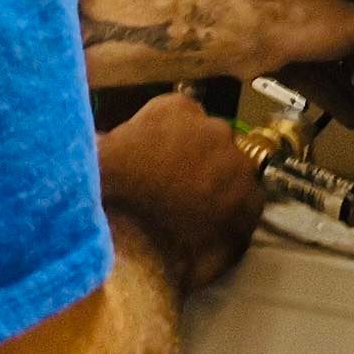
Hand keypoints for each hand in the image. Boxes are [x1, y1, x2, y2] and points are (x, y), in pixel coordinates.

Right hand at [97, 93, 265, 293]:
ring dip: (219, 189)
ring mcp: (239, 167)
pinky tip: (207, 234)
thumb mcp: (101, 151)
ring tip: (192, 217)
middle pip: (211, 143)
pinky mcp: (252, 204)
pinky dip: (231, 217)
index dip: (170, 143)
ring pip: (232, 174)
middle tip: (175, 192)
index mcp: (177, 108)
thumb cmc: (106, 193)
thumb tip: (114, 143)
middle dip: (198, 162)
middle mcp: (215, 130)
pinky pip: (246, 207)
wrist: (127, 245)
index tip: (158, 164)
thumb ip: (119, 139)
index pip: (182, 117)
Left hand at [253, 0, 353, 128]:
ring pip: (330, 63)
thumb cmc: (302, 20)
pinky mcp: (280, 59)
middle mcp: (314, 7)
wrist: (244, 36)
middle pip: (349, 39)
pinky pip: (313, 79)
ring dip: (350, 88)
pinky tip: (352, 119)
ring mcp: (294, 35)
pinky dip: (332, 97)